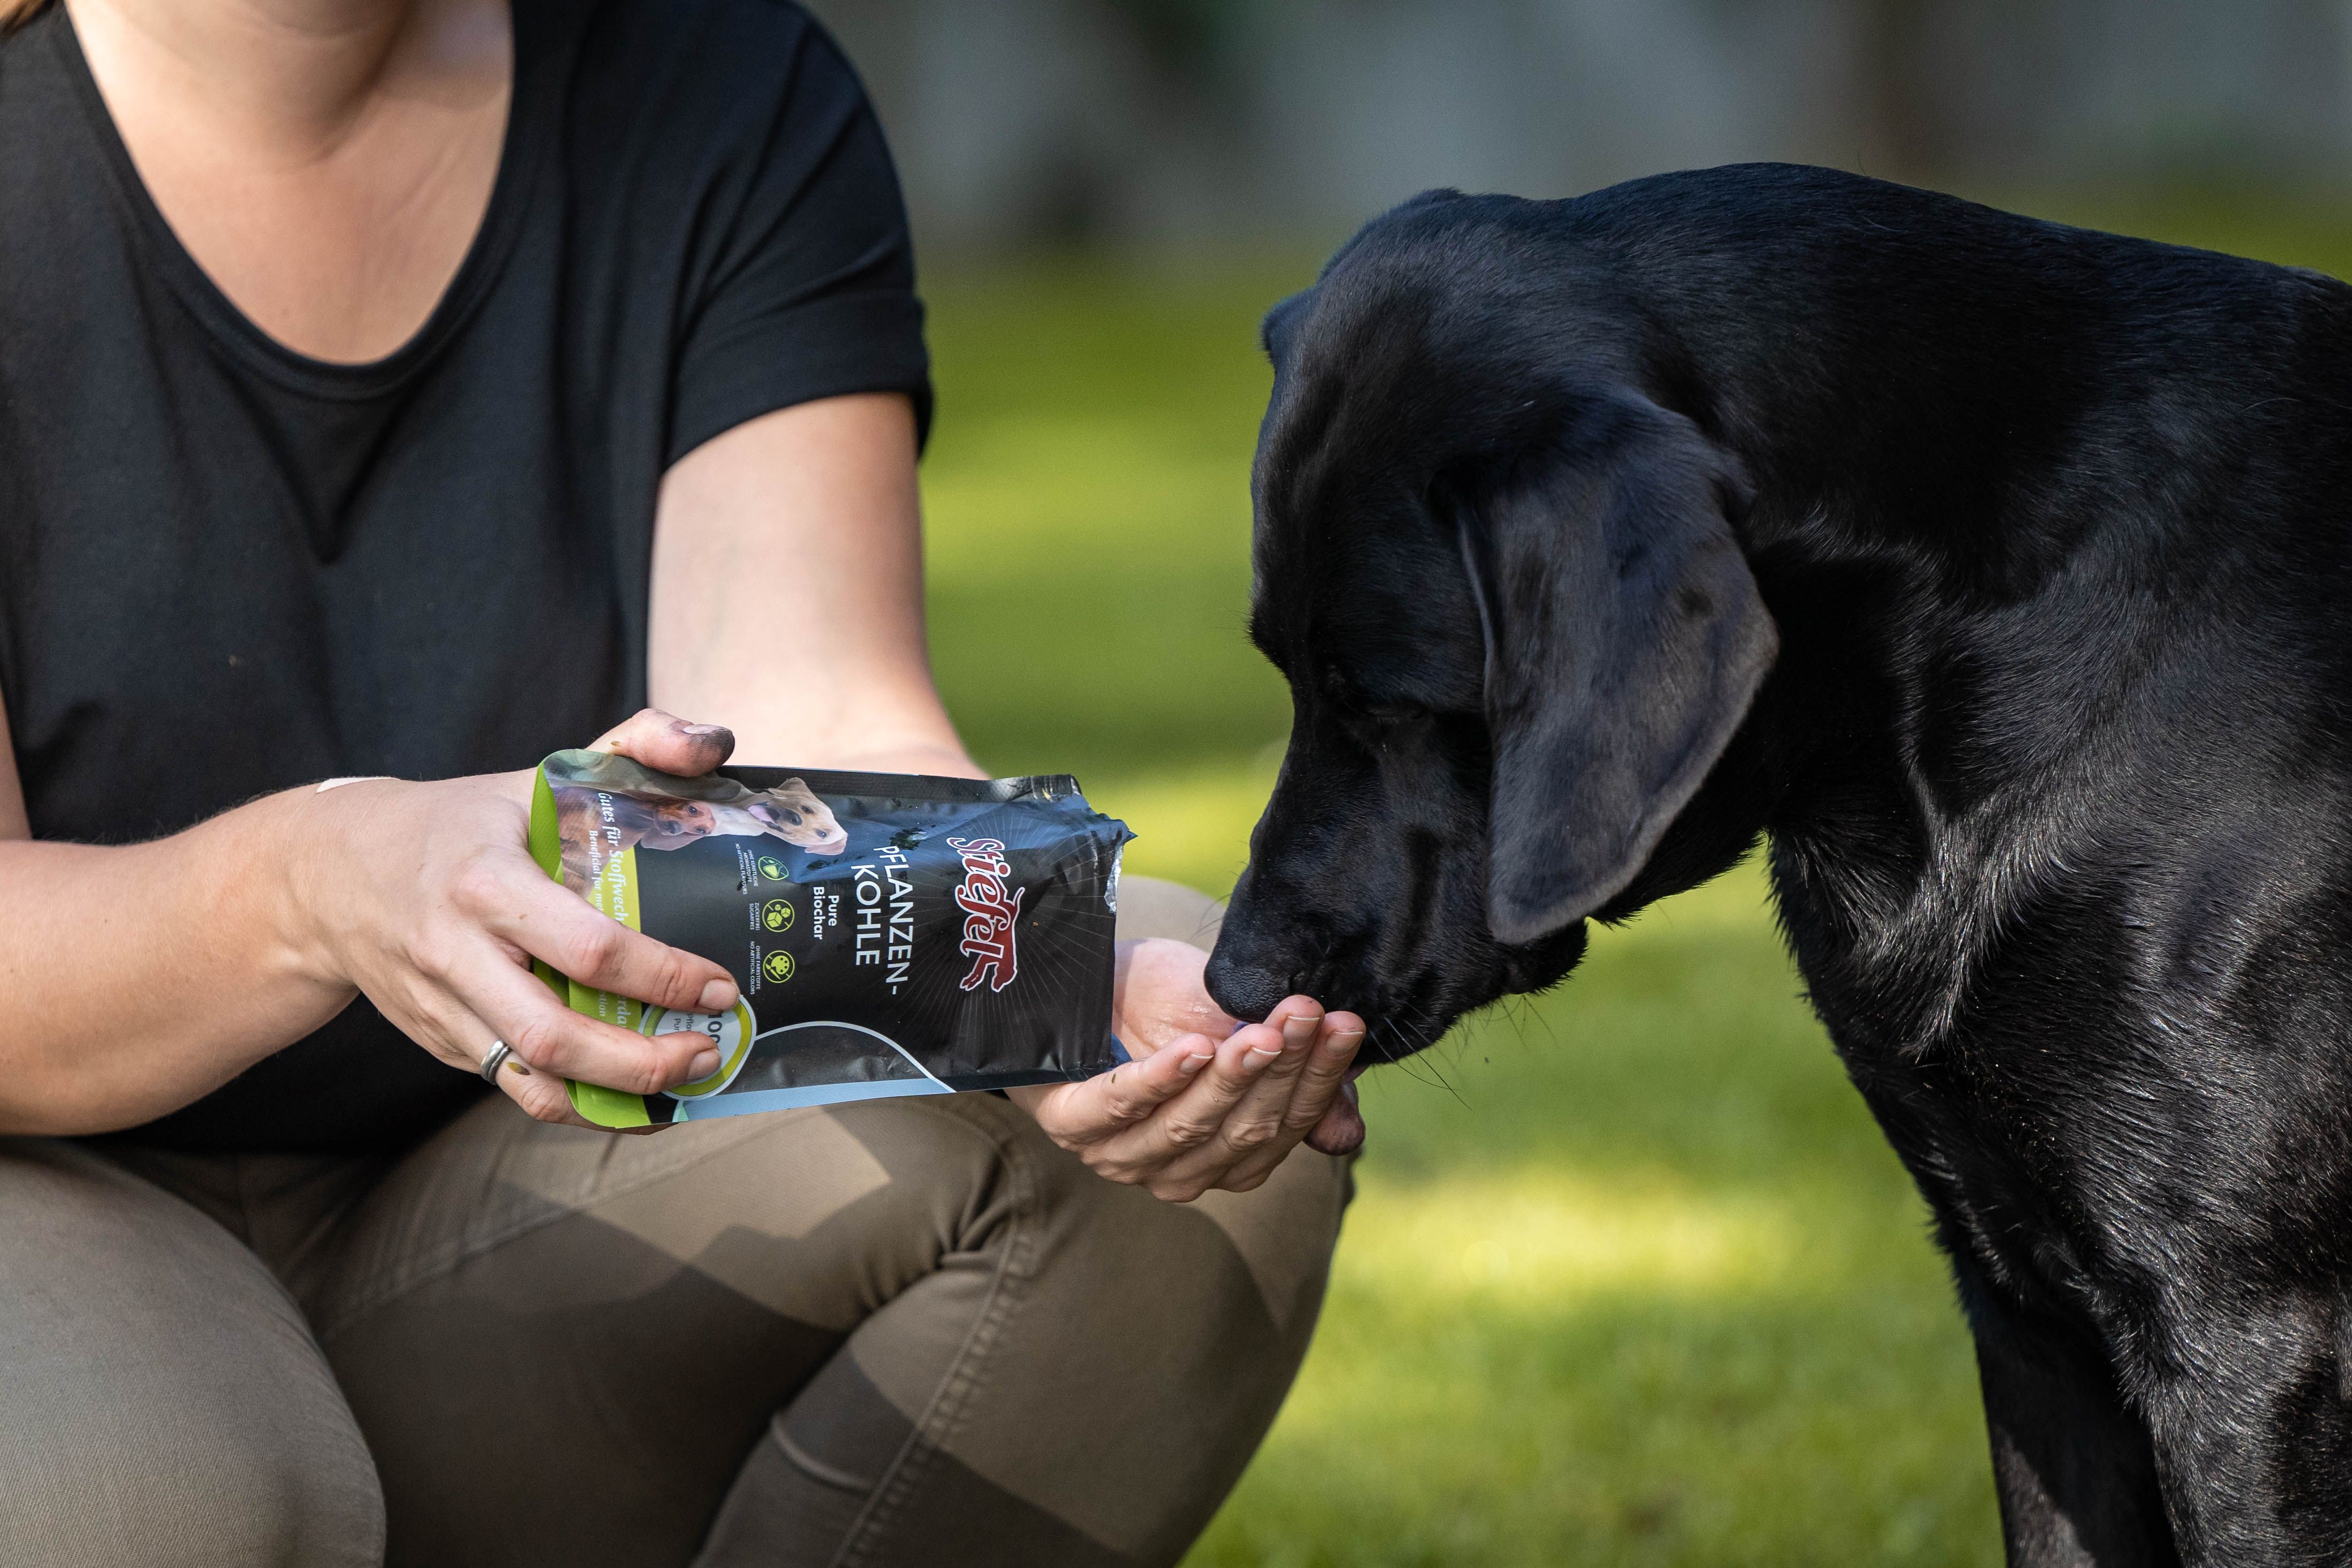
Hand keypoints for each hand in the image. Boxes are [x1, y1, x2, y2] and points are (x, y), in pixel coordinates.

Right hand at [287, 708, 744, 1129]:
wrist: (328, 875)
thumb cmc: (453, 823)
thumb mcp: (533, 776)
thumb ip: (631, 748)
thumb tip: (712, 744)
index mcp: (487, 884)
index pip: (588, 949)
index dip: (664, 977)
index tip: (718, 987)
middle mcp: (458, 955)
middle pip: (555, 1037)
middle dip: (643, 1062)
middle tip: (707, 1053)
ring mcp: (444, 1008)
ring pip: (532, 1083)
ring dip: (616, 1099)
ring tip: (681, 1085)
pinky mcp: (440, 1041)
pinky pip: (515, 1088)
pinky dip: (579, 1103)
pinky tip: (632, 1094)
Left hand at [1009, 938, 1366, 1200]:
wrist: (1084, 980)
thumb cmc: (1161, 1009)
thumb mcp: (1234, 1030)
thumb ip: (1288, 1079)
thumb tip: (1346, 1132)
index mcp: (1224, 1159)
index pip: (1283, 1127)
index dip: (1318, 1079)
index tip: (1345, 1027)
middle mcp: (1175, 1171)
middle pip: (1241, 1129)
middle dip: (1281, 1072)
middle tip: (1309, 1015)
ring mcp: (1120, 1154)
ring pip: (1187, 1125)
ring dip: (1230, 1079)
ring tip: (1262, 1034)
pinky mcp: (1070, 1123)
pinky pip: (1121, 1106)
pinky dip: (1161, 1080)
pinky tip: (1195, 1049)